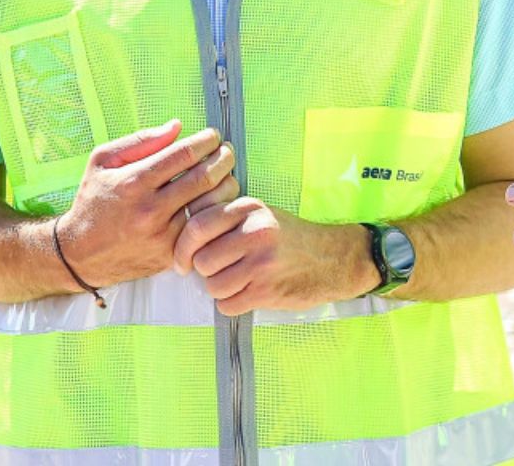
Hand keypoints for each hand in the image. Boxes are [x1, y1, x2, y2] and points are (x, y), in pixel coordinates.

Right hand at [54, 119, 238, 287]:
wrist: (80, 255)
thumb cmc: (93, 202)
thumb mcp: (103, 162)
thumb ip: (140, 141)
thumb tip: (177, 127)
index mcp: (134, 182)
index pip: (183, 155)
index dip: (205, 141)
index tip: (213, 135)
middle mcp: (151, 210)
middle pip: (204, 178)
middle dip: (223, 158)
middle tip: (226, 150)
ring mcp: (163, 235)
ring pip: (211, 204)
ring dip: (225, 183)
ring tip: (225, 172)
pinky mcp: (171, 255)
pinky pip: (205, 229)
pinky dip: (216, 211)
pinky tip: (217, 199)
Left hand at [173, 199, 376, 315]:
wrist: (333, 259)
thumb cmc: (289, 238)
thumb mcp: (261, 214)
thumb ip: (225, 219)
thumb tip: (181, 237)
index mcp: (249, 208)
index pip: (196, 227)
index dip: (182, 249)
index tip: (182, 261)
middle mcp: (255, 232)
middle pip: (202, 261)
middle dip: (206, 271)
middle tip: (222, 270)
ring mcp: (262, 263)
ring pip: (213, 286)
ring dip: (221, 289)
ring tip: (240, 280)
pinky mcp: (267, 290)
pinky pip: (228, 305)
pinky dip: (233, 304)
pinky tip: (249, 293)